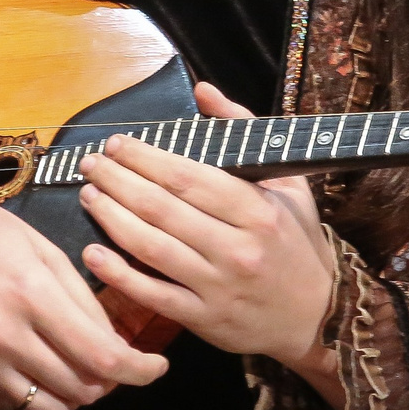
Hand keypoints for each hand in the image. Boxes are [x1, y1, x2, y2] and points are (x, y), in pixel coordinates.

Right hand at [0, 183, 166, 409]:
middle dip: (108, 380)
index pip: (101, 356)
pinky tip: (38, 374)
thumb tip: (117, 342)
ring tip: (73, 369)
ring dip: (73, 396)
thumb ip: (80, 295)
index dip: (139, 370)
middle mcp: (4, 335)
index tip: (157, 367)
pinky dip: (36, 402)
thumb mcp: (38, 246)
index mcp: (31, 293)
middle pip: (81, 388)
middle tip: (110, 360)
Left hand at [79, 81, 342, 407]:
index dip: (145, 158)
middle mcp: (237, 248)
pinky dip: (119, 274)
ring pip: (152, 247)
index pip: (188, 177)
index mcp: (258, 211)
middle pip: (162, 208)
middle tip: (91, 164)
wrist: (319, 316)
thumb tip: (202, 90)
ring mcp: (219, 286)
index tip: (118, 143)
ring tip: (89, 196)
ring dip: (112, 218)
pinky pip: (153, 294)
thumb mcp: (288, 182)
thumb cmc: (298, 243)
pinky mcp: (205, 319)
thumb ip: (244, 131)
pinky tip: (94, 253)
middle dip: (118, 181)